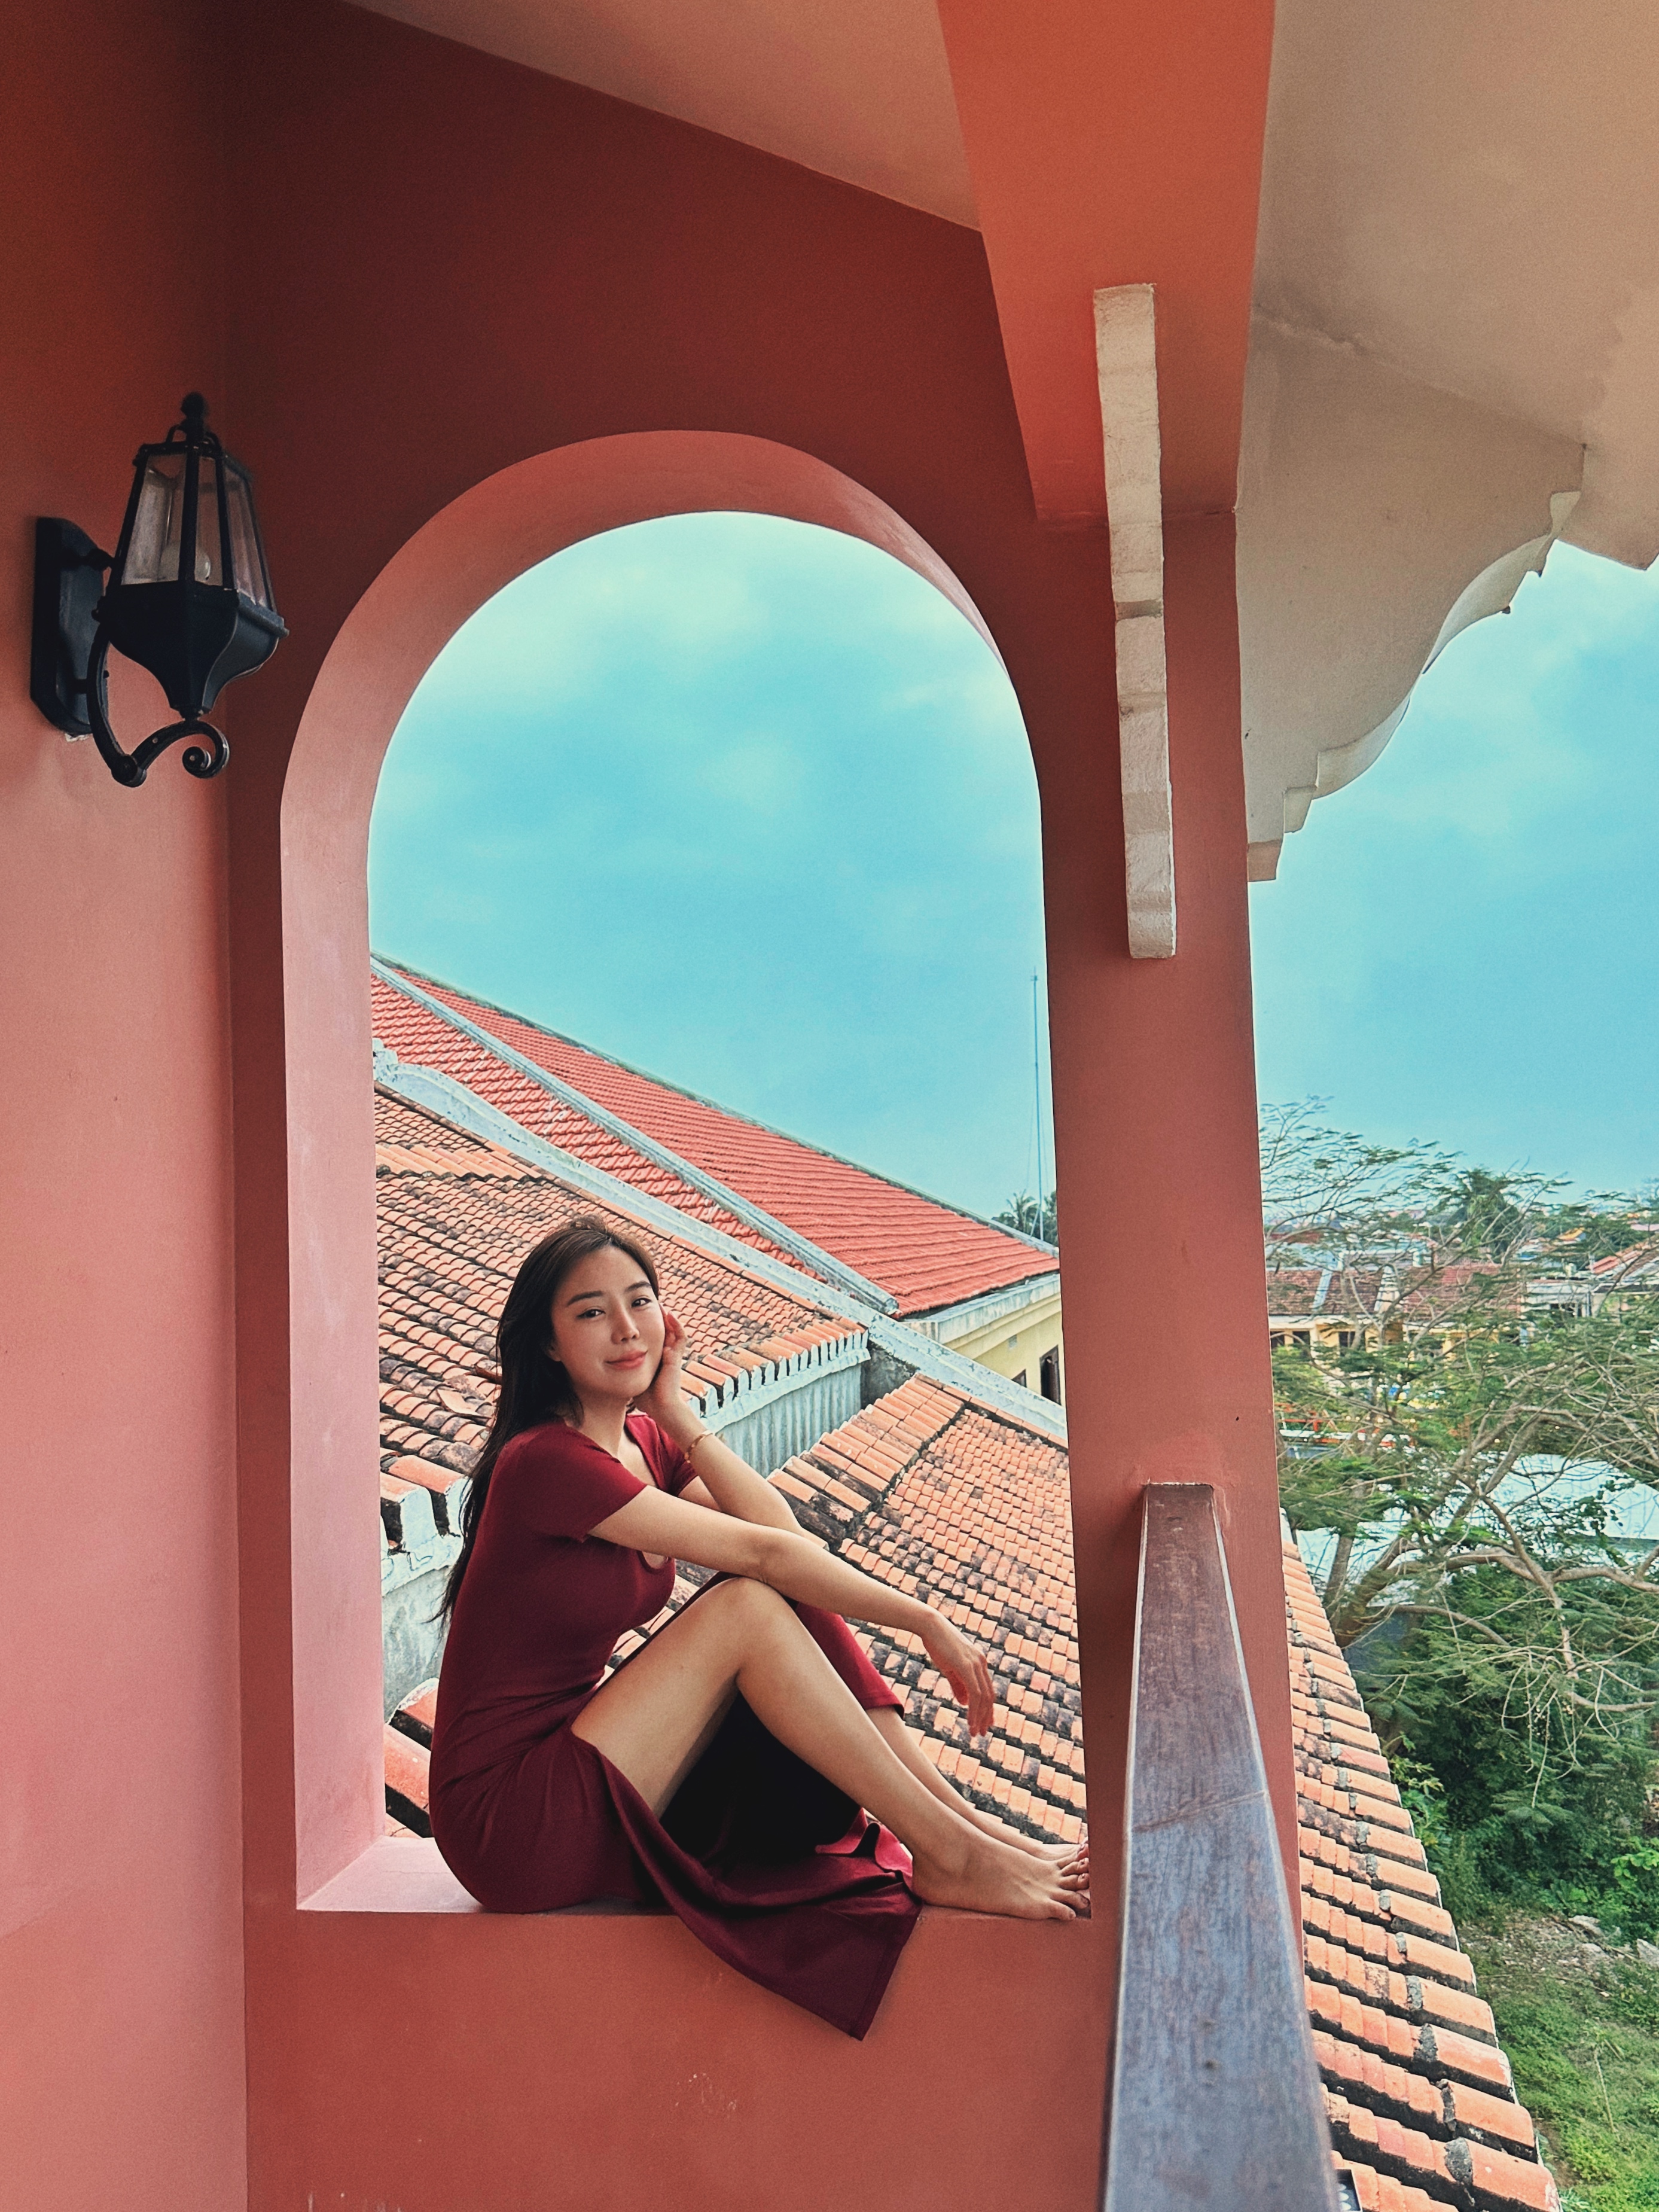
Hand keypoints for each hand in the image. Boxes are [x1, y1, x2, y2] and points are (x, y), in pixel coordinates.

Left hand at [637, 1308, 696, 1434]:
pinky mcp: (676, 1357)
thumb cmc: (647, 1398)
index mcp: (657, 1359)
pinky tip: (669, 1315)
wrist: (661, 1408)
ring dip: (669, 1318)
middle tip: (651, 1304)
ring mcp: (673, 1355)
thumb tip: (607, 1364)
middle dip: (659, 1318)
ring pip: (674, 1331)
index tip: (639, 1315)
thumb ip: (625, 1370)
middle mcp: (666, 1355)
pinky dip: (677, 1326)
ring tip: (661, 1305)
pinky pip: (680, 1338)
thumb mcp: (633, 1377)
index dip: (649, 1326)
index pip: (654, 1337)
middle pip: (665, 1331)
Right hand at [921, 1609, 995, 1738]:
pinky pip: (975, 1693)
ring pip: (984, 1697)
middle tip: (982, 1733)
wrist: (930, 1626)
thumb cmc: (937, 1644)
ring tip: (975, 1732)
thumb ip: (958, 1684)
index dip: (987, 1709)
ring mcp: (976, 1664)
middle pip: (989, 1696)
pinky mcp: (967, 1666)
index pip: (987, 1690)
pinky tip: (970, 1721)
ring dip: (980, 1717)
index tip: (985, 1723)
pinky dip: (974, 1710)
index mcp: (978, 1663)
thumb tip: (965, 1702)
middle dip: (986, 1716)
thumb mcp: (949, 1667)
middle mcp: (981, 1663)